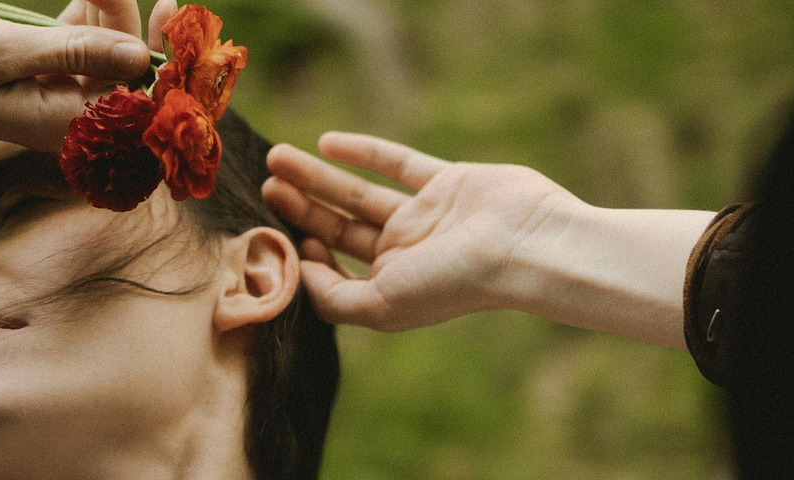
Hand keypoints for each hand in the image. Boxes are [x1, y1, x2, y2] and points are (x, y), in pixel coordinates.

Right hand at [0, 0, 170, 150]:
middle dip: (128, 20)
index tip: (173, 9)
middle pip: (127, 72)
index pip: (140, 105)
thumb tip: (143, 59)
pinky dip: (81, 12)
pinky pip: (76, 40)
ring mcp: (48, 92)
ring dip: (102, 9)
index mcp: (63, 126)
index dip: (166, 63)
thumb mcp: (6, 53)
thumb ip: (77, 52)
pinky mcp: (33, 69)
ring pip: (103, 49)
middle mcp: (62, 115)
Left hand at [262, 132, 584, 332]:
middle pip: (340, 226)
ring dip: (317, 175)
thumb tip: (301, 269)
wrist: (526, 246)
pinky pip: (396, 162)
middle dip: (301, 205)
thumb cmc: (455, 283)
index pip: (335, 267)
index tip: (285, 235)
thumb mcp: (381, 306)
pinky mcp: (446, 181)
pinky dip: (361, 150)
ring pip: (359, 192)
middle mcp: (406, 252)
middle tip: (266, 183)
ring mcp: (426, 215)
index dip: (305, 250)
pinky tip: (325, 142)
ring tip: (278, 157)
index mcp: (392, 286)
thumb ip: (333, 297)